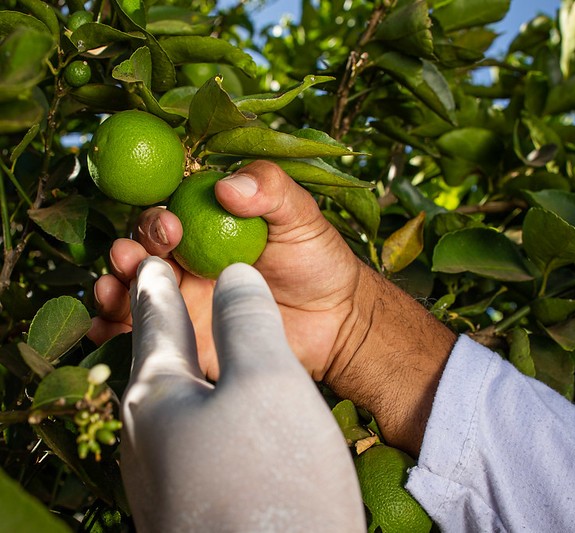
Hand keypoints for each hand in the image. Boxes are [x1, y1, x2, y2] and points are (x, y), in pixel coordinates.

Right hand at [90, 160, 456, 454]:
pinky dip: (113, 333)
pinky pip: (140, 337)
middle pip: (139, 252)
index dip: (157, 218)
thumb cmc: (318, 260)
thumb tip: (226, 185)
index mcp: (207, 225)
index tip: (171, 227)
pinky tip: (104, 333)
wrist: (337, 322)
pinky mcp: (183, 341)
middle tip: (140, 259)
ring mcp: (182, 302)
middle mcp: (186, 261)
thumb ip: (270, 190)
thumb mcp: (300, 216)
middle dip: (129, 252)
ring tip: (112, 292)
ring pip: (132, 292)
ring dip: (112, 289)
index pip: (166, 214)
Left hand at [121, 257, 364, 530]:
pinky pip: (191, 441)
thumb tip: (234, 277)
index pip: (156, 321)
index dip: (158, 284)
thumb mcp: (268, 380)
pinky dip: (204, 411)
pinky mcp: (191, 511)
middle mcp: (146, 441)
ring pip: (170, 408)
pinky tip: (226, 422)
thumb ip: (248, 319)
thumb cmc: (273, 480)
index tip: (152, 259)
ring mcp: (165, 483)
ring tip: (199, 351)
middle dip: (159, 326)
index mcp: (156, 398)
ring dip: (183, 370)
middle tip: (171, 293)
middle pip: (151, 365)